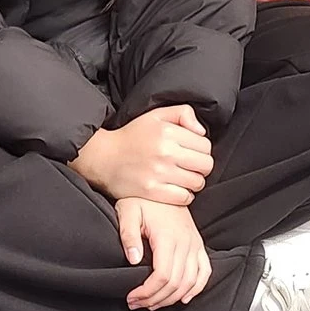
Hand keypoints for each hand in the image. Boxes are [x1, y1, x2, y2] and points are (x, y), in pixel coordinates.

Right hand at [71, 105, 212, 205]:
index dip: (201, 150)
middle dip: (201, 166)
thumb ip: (182, 113)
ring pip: (197, 182)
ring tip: (183, 178)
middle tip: (190, 166)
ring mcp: (159, 173)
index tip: (191, 152)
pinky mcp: (152, 191)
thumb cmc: (132, 136)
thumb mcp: (155, 115)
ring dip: (194, 182)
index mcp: (168, 131)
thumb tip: (202, 131)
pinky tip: (176, 189)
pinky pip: (184, 197)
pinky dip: (184, 195)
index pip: (206, 145)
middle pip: (206, 165)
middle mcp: (165, 152)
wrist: (103, 157)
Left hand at [119, 197, 211, 309]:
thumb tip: (133, 260)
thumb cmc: (141, 199)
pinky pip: (205, 271)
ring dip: (172, 298)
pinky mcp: (198, 244)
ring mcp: (194, 244)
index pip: (162, 275)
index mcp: (168, 236)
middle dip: (155, 299)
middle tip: (137, 303)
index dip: (147, 292)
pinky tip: (183, 298)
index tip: (132, 298)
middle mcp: (186, 242)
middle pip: (176, 283)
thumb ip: (129, 236)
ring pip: (190, 282)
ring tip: (153, 303)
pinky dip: (196, 288)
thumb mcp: (128, 212)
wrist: (161, 183)